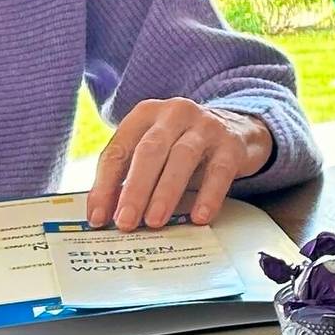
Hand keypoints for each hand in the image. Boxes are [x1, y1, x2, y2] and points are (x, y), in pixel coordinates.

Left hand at [86, 99, 270, 230]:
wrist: (235, 128)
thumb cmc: (181, 145)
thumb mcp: (153, 151)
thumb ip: (128, 175)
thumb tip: (104, 214)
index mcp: (145, 114)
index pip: (119, 150)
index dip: (105, 185)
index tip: (98, 218)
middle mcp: (175, 113)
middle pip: (150, 149)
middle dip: (135, 188)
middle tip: (125, 221)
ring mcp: (206, 125)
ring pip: (182, 156)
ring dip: (165, 191)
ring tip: (155, 221)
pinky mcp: (232, 143)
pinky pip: (219, 170)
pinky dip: (208, 194)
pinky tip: (199, 216)